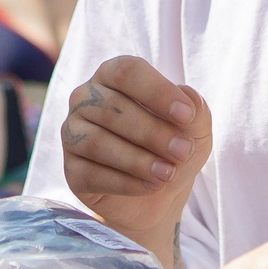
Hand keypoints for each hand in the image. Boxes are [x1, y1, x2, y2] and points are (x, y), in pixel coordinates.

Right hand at [61, 57, 208, 263]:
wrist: (161, 197)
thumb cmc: (173, 147)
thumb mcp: (195, 128)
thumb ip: (196, 109)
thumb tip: (189, 98)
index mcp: (113, 76)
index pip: (127, 72)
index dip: (157, 91)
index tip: (187, 115)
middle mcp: (85, 99)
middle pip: (112, 107)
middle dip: (152, 132)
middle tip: (183, 151)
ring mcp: (72, 134)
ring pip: (96, 142)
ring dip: (137, 160)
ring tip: (168, 173)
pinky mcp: (71, 171)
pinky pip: (91, 174)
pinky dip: (125, 182)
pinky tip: (151, 186)